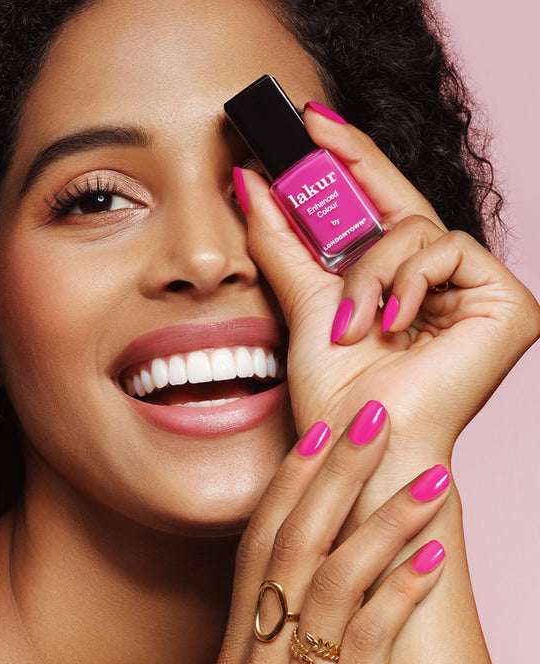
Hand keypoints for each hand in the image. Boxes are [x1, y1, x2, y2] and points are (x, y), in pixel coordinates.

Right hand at [217, 402, 448, 663]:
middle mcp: (254, 659)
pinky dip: (401, 591)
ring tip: (429, 478)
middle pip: (294, 544)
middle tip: (371, 419)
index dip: (288, 484)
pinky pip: (369, 640)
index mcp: (235, 648)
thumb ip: (280, 634)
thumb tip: (319, 568)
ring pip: (335, 581)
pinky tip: (436, 558)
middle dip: (334, 475)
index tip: (318, 433)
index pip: (257, 544)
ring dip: (383, 522)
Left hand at [237, 107, 539, 464]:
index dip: (352, 160)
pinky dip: (407, 281)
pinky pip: (449, 251)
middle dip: (353, 170)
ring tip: (350, 323)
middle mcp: (444, 284)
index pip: (381, 209)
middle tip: (309, 132)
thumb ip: (283, 243)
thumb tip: (253, 183)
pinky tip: (390, 322)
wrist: (361, 443)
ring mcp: (478, 292)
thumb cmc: (337, 391)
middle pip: (403, 205)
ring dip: (369, 273)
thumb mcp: (303, 302)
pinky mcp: (508, 304)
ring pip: (417, 231)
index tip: (312, 122)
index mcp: (402, 285)